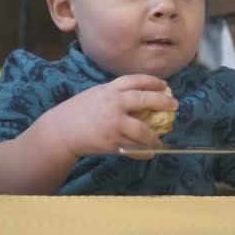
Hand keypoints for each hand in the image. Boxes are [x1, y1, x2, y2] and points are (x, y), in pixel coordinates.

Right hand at [43, 74, 177, 159]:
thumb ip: (114, 94)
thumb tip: (137, 96)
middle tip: (174, 105)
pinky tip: (149, 153)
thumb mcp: (96, 94)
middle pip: (145, 100)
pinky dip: (142, 152)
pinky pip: (133, 148)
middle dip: (162, 102)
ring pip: (143, 130)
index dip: (152, 82)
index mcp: (110, 90)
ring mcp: (114, 124)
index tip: (164, 85)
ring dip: (154, 136)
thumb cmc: (77, 111)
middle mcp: (114, 104)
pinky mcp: (112, 142)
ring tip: (160, 139)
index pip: (136, 81)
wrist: (60, 131)